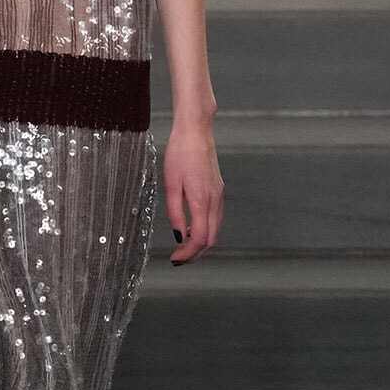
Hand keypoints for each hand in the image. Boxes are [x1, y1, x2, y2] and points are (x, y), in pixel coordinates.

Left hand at [164, 120, 222, 262]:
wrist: (196, 130)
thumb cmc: (180, 152)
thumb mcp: (171, 183)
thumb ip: (175, 212)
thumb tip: (179, 235)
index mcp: (202, 200)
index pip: (200, 238)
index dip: (188, 253)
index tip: (175, 258)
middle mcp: (215, 200)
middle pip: (211, 238)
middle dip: (196, 253)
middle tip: (178, 258)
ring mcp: (219, 194)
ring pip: (216, 229)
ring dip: (201, 242)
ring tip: (183, 247)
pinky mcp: (218, 189)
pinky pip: (216, 217)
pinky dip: (206, 229)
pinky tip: (192, 227)